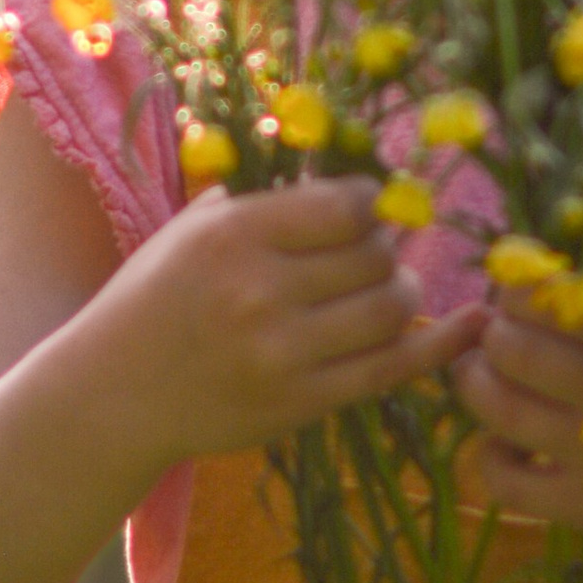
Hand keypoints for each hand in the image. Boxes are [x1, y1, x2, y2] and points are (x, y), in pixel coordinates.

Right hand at [98, 181, 481, 470]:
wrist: (110, 394)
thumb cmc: (152, 302)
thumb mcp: (189, 232)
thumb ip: (260, 203)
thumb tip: (343, 179)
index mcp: (233, 234)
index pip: (346, 204)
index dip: (370, 203)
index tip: (367, 211)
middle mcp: (260, 290)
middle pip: (375, 255)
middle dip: (384, 251)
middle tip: (372, 257)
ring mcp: (281, 352)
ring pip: (390, 308)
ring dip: (402, 294)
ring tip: (384, 293)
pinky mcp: (299, 403)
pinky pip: (390, 368)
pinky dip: (439, 345)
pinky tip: (472, 326)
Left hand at [453, 300, 582, 547]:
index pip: (562, 298)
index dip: (522, 290)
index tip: (515, 294)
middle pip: (520, 351)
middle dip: (493, 335)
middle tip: (494, 335)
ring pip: (504, 411)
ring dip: (474, 385)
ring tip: (476, 375)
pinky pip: (508, 481)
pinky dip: (488, 456)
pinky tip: (503, 443)